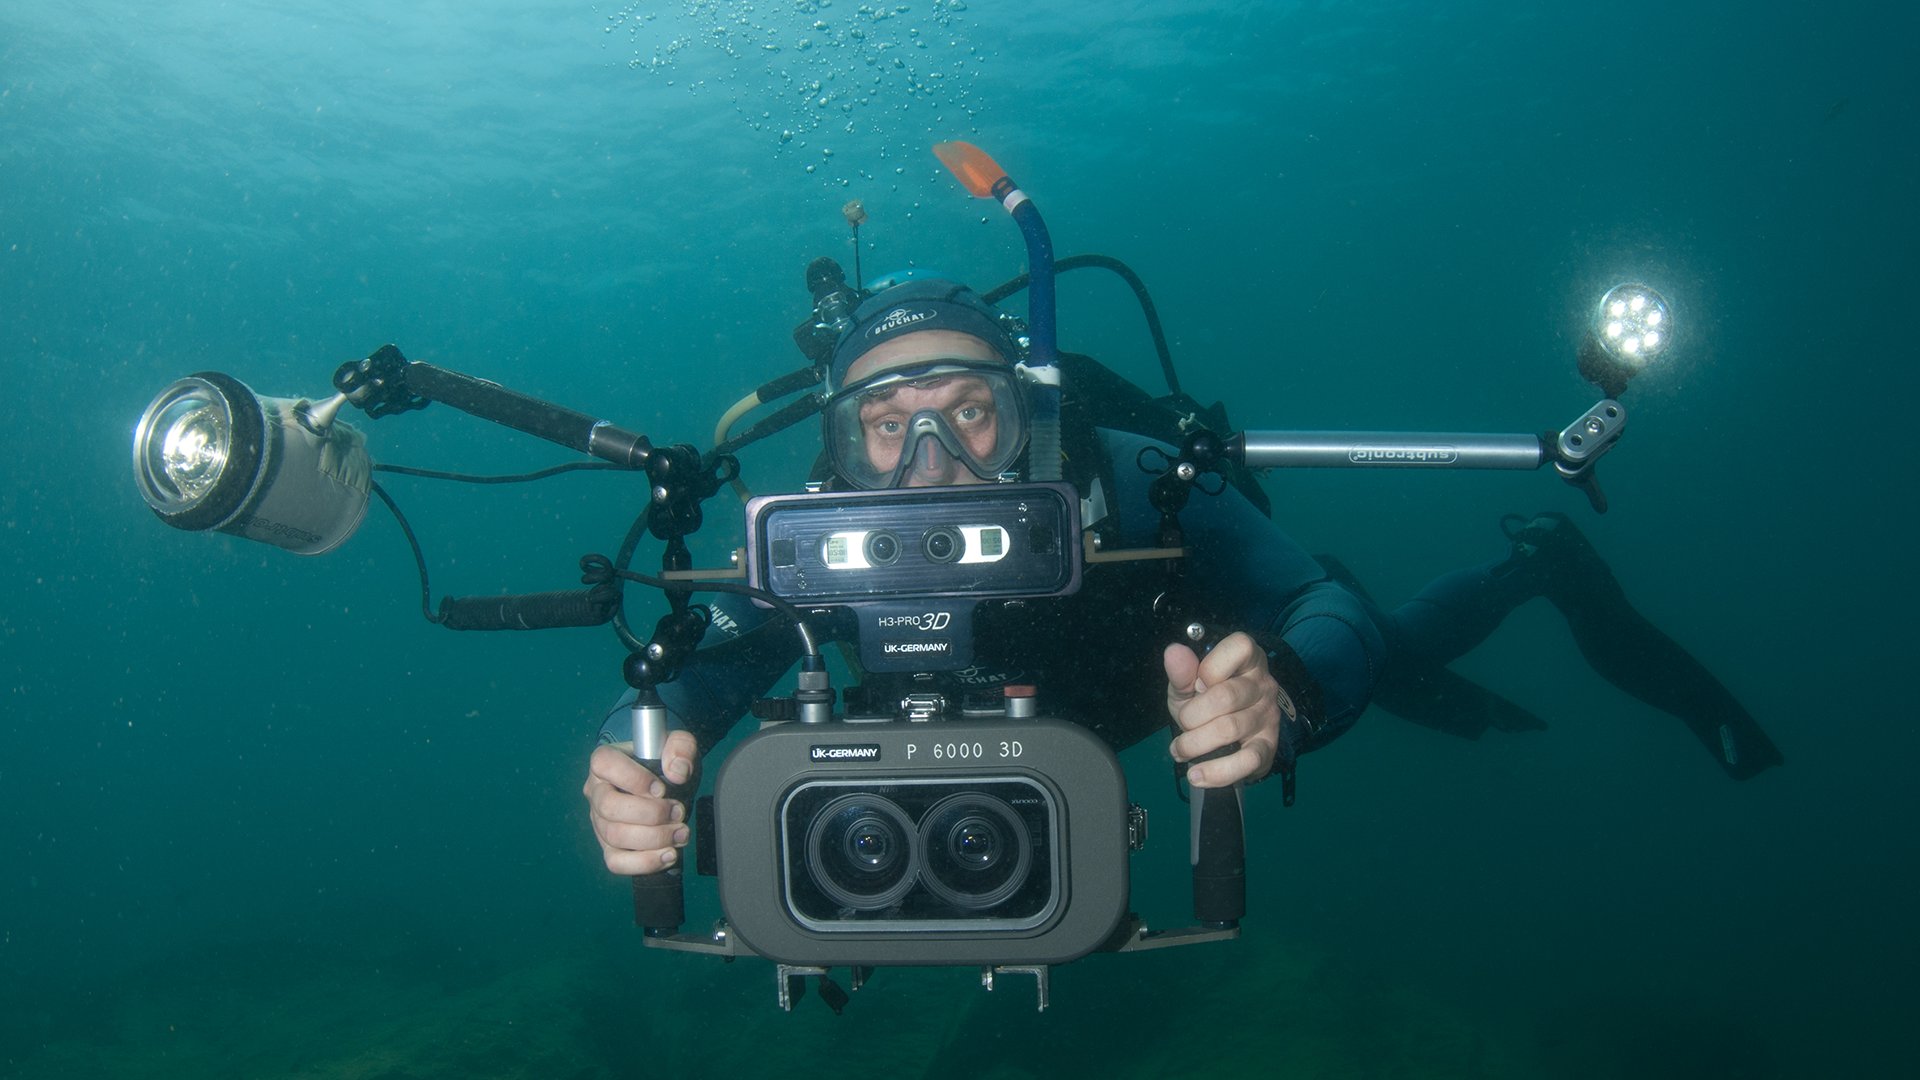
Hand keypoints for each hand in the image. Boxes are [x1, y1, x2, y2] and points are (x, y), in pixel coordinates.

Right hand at [582, 730, 698, 875]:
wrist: (667, 786)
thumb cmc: (665, 763)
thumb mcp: (679, 745)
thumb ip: (681, 747)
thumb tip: (677, 773)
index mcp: (604, 762)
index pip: (604, 764)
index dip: (633, 778)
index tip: (662, 789)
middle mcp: (596, 792)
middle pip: (609, 807)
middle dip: (650, 814)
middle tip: (678, 812)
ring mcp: (599, 822)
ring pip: (614, 836)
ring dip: (654, 838)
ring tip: (681, 833)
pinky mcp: (609, 847)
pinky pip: (616, 862)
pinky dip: (644, 862)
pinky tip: (669, 854)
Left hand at [1163, 631, 1280, 787]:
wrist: (1226, 738)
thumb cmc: (1206, 701)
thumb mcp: (1189, 684)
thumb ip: (1182, 672)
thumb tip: (1173, 651)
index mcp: (1249, 659)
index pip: (1238, 649)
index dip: (1208, 669)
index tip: (1196, 685)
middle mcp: (1264, 685)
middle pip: (1226, 696)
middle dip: (1192, 715)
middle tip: (1183, 723)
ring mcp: (1268, 717)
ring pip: (1230, 729)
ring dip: (1194, 744)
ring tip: (1180, 749)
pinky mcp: (1268, 748)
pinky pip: (1246, 761)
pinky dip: (1216, 772)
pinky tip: (1197, 775)